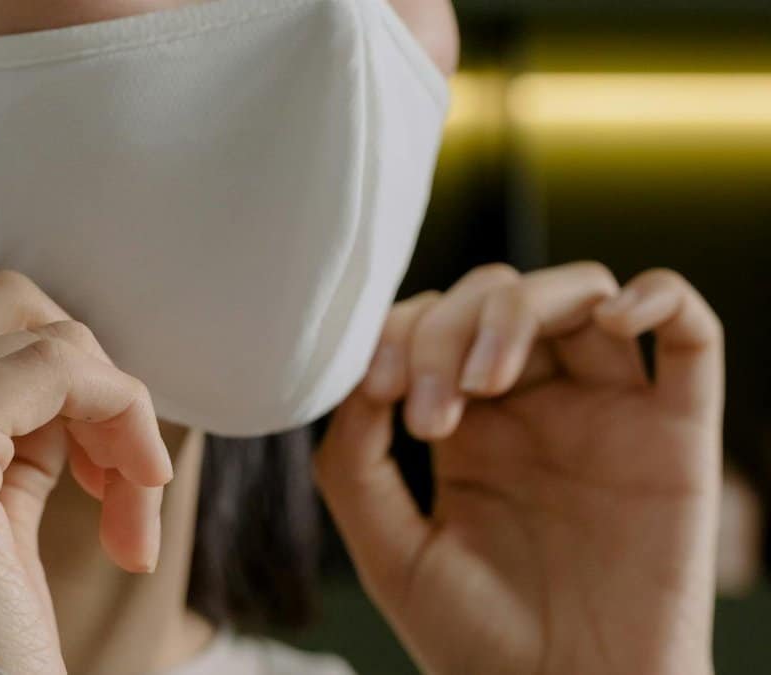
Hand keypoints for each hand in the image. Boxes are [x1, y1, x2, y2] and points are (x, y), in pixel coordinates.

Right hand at [0, 270, 172, 673]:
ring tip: (129, 498)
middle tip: (118, 468)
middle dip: (83, 369)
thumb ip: (11, 427)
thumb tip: (73, 367)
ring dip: (115, 405)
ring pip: (37, 328)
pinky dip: (120, 410)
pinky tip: (132, 490)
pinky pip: (58, 365)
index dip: (50, 373)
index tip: (91, 465)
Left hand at [315, 263, 723, 674]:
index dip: (399, 333)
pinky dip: (660, 298)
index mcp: (469, 423)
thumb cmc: (475, 639)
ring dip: (522, 309)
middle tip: (430, 411)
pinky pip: (692, 335)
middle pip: (499, 295)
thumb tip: (359, 375)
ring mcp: (608, 412)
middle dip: (448, 329)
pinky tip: (615, 318)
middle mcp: (537, 405)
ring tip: (486, 380)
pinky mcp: (677, 434)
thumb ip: (355, 459)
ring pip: (580, 293)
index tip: (379, 389)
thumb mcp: (388, 550)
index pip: (434, 322)